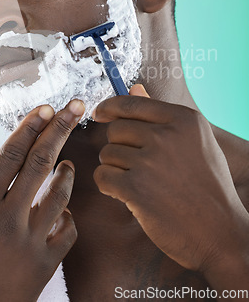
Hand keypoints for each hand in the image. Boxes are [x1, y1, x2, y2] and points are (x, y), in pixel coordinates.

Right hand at [0, 100, 84, 301]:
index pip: (10, 155)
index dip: (29, 127)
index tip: (44, 108)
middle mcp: (9, 219)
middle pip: (40, 163)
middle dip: (59, 130)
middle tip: (74, 107)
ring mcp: (31, 242)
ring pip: (59, 195)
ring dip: (67, 174)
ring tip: (69, 162)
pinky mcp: (46, 265)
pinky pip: (67, 233)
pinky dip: (69, 218)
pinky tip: (65, 211)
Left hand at [92, 85, 248, 274]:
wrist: (220, 233)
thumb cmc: (207, 186)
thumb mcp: (195, 142)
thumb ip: (161, 114)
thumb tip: (133, 88)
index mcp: (184, 119)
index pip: (131, 104)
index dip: (109, 107)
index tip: (99, 114)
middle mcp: (167, 136)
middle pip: (116, 129)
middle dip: (118, 147)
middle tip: (134, 165)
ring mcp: (151, 162)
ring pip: (108, 153)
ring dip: (115, 168)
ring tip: (139, 183)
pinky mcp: (136, 188)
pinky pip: (103, 176)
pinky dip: (109, 186)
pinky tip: (128, 195)